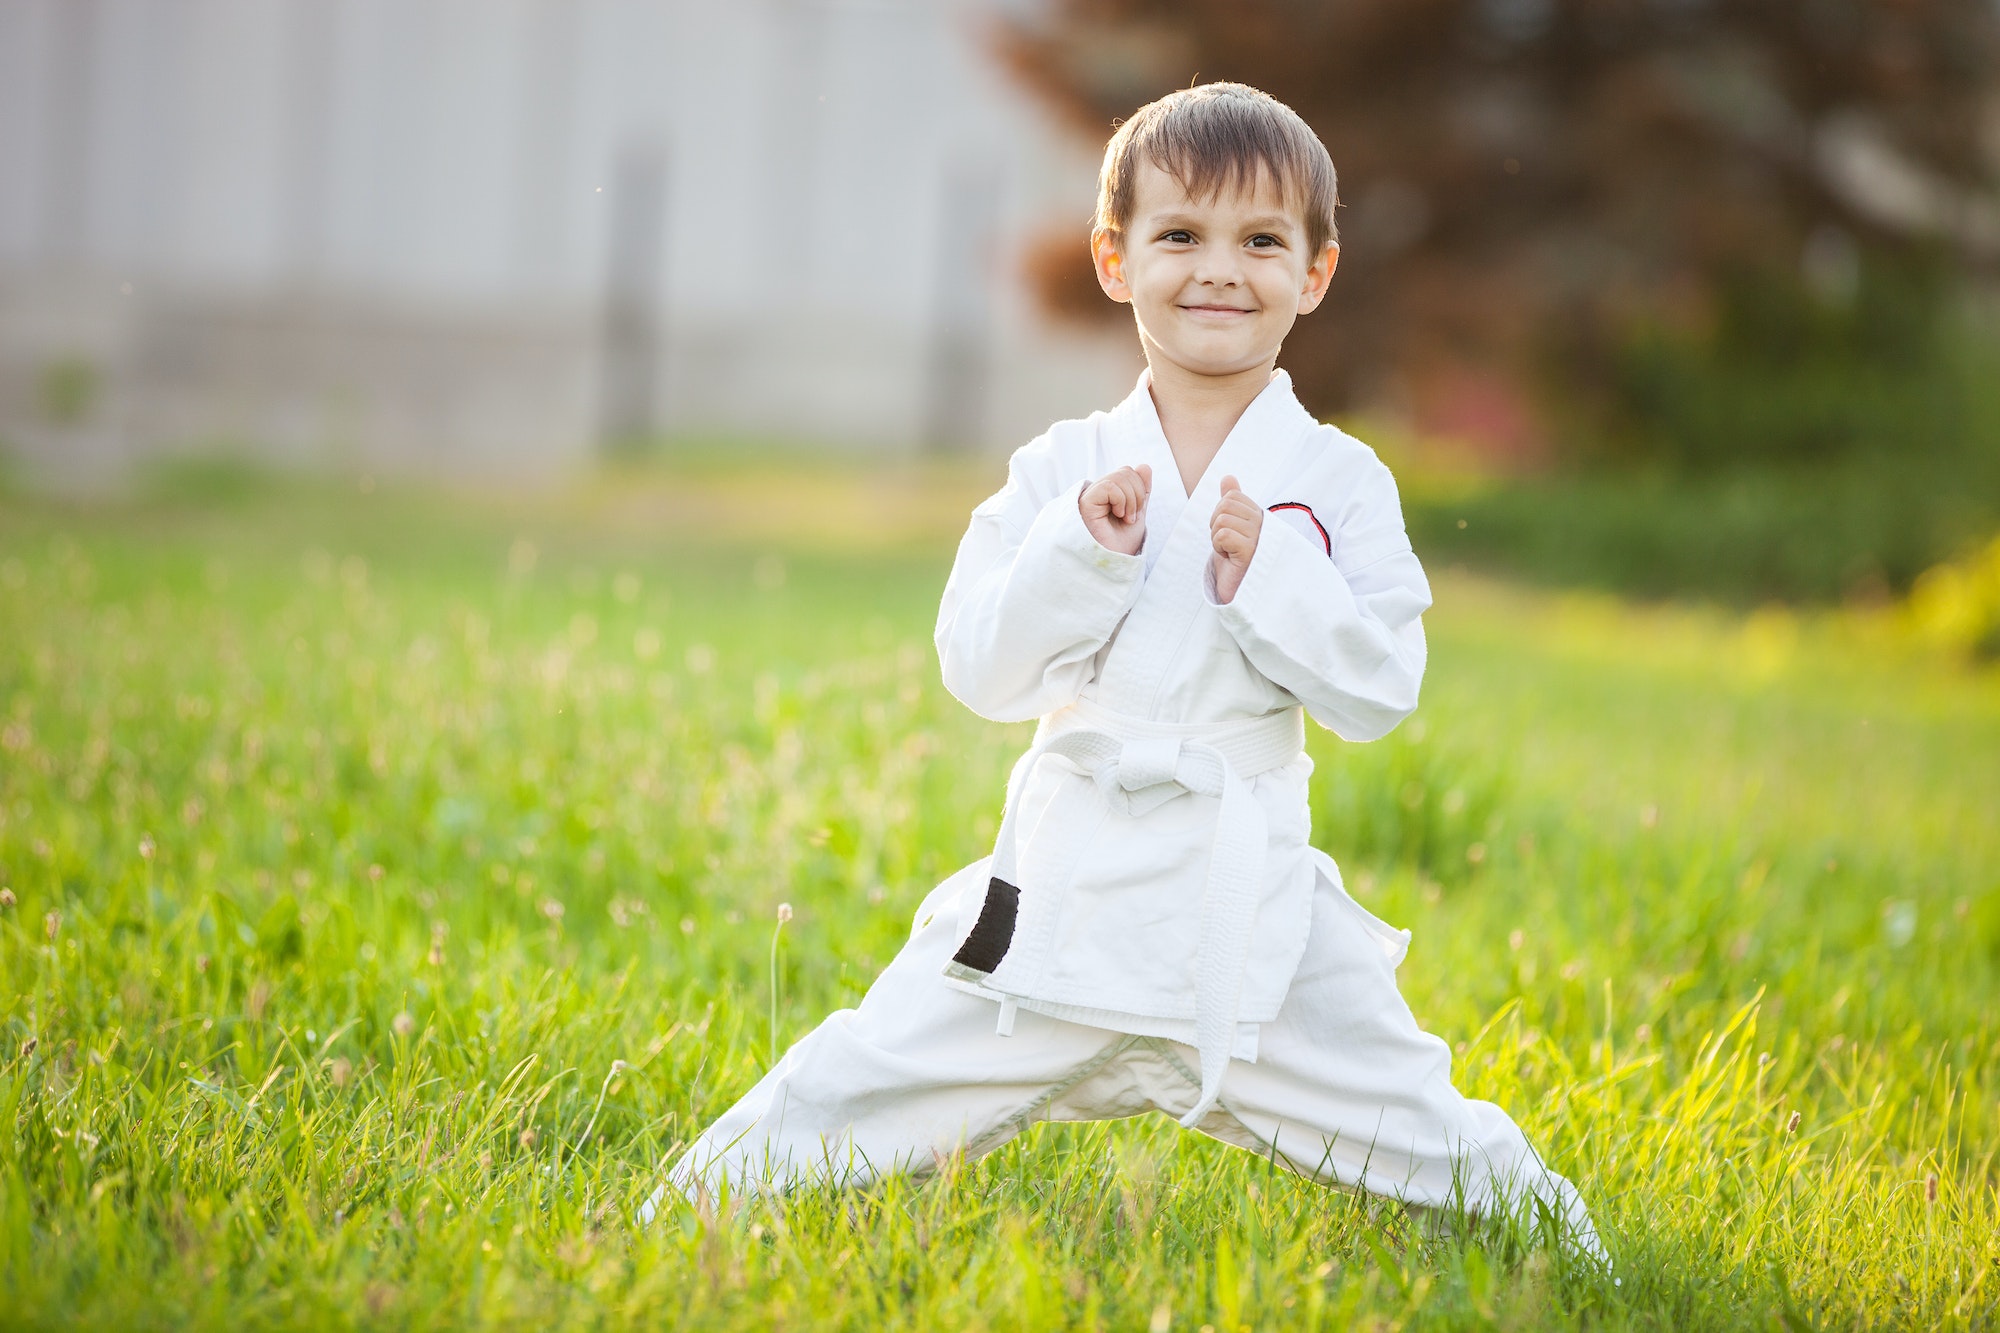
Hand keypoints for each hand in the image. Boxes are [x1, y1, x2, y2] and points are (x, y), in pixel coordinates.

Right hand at [1079, 464, 1152, 555]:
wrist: (1115, 562)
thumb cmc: (1122, 543)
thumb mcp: (1138, 512)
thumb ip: (1141, 490)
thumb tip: (1144, 466)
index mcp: (1108, 493)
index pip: (1128, 471)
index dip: (1140, 489)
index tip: (1136, 515)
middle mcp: (1097, 492)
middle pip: (1126, 471)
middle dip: (1138, 495)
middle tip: (1132, 518)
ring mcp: (1090, 496)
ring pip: (1119, 477)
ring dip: (1131, 500)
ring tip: (1125, 519)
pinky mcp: (1085, 503)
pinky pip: (1110, 486)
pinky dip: (1122, 500)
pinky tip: (1117, 515)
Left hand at [1209, 475, 1261, 603]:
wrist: (1240, 593)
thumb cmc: (1235, 561)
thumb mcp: (1231, 527)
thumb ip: (1231, 502)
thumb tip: (1228, 477)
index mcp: (1259, 516)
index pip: (1232, 496)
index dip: (1220, 514)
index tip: (1228, 534)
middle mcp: (1263, 524)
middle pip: (1224, 505)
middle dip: (1215, 526)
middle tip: (1227, 545)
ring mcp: (1260, 537)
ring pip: (1221, 520)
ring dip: (1217, 539)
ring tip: (1229, 553)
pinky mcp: (1251, 552)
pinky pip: (1223, 534)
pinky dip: (1219, 547)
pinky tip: (1230, 559)